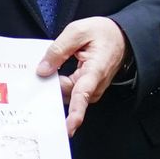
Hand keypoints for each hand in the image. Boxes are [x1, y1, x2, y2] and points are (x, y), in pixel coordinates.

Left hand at [36, 17, 126, 136]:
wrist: (121, 36)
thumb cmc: (103, 33)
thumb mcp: (78, 31)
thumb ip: (59, 50)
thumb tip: (42, 70)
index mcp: (95, 71)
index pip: (83, 95)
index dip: (75, 113)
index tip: (68, 127)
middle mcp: (95, 85)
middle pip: (66, 95)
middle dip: (51, 88)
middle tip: (38, 75)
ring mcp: (91, 89)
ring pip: (66, 94)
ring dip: (55, 86)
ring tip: (47, 70)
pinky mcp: (87, 89)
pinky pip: (69, 92)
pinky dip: (59, 85)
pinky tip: (52, 75)